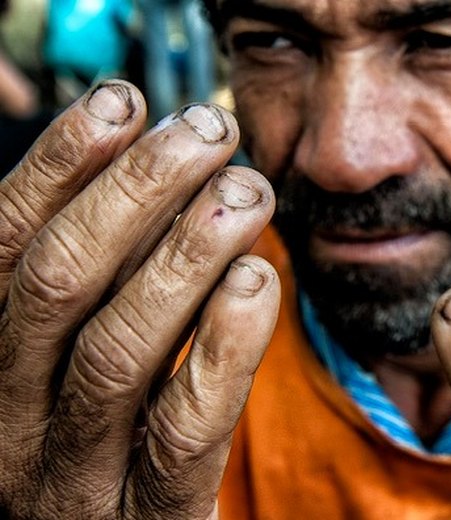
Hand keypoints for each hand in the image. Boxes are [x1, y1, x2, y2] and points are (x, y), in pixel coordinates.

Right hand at [0, 81, 279, 518]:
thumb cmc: (115, 443)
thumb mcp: (84, 358)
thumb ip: (101, 282)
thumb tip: (142, 170)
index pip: (7, 248)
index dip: (61, 166)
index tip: (125, 101)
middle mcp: (10, 424)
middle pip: (57, 284)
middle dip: (135, 191)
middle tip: (209, 131)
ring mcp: (75, 479)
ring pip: (117, 351)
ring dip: (185, 254)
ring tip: (247, 189)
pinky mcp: (153, 518)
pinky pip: (184, 430)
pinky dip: (223, 347)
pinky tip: (257, 280)